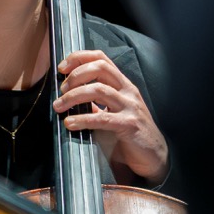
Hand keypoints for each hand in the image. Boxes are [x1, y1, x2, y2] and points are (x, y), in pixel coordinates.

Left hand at [52, 49, 169, 184]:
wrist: (154, 155)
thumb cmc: (130, 133)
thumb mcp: (112, 112)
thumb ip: (96, 103)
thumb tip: (69, 98)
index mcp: (123, 85)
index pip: (102, 59)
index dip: (79, 58)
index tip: (61, 68)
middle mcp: (128, 91)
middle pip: (100, 68)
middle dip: (76, 75)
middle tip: (61, 90)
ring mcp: (130, 106)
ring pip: (98, 90)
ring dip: (73, 96)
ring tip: (59, 106)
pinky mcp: (129, 124)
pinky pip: (102, 118)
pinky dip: (82, 119)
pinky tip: (70, 123)